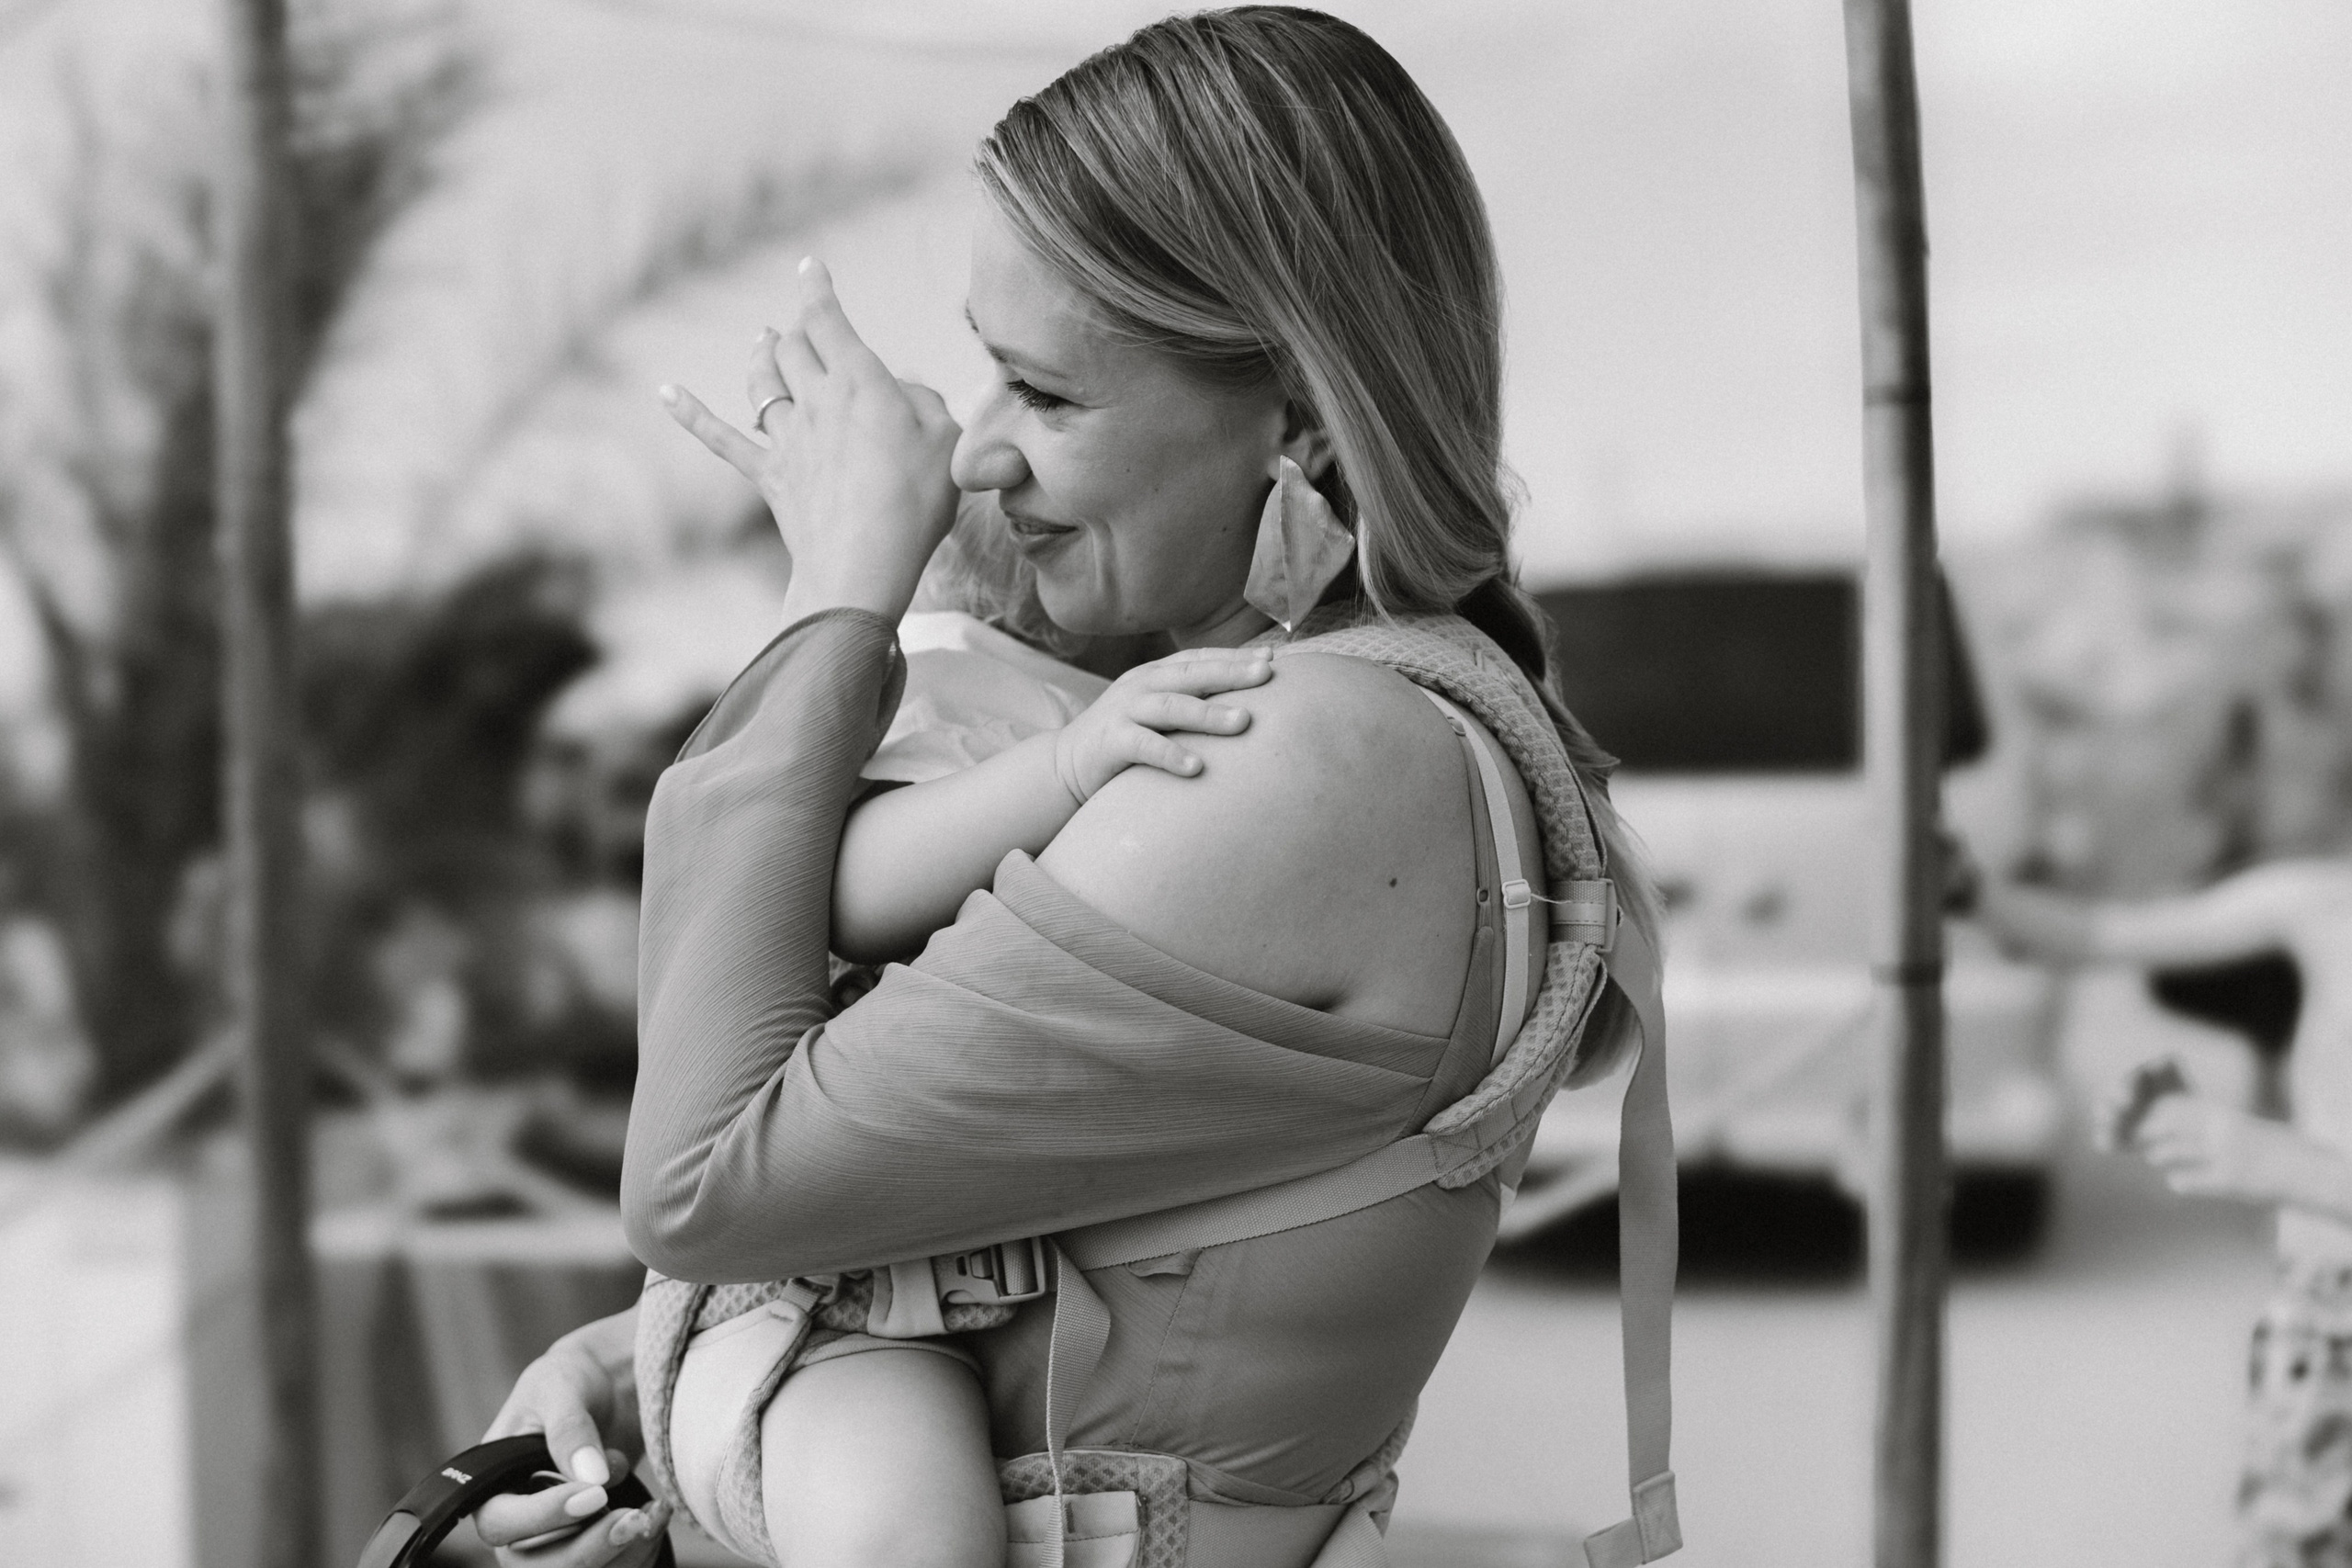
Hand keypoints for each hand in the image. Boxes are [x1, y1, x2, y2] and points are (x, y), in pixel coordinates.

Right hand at [474, 1311, 668, 1565]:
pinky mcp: (594, 1540)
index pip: (501, 1523)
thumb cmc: (570, 1380)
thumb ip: (570, 1428)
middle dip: (587, 1549)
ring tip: (652, 1515)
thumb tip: (590, 1478)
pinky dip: (637, 1551)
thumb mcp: (561, 1387)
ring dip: (618, 1554)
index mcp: (493, 1485)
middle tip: (632, 1519)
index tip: (595, 1494)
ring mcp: (556, 1538)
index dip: (545, 1516)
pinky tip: (657, 1517)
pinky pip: (611, 1564)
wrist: (610, 1385)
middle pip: (537, 1565)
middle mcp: (519, 1523)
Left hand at [660, 259, 960, 625]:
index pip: (828, 320)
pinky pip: (720, 438)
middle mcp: (816, 401)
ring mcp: (786, 438)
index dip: (817, 289)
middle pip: (793, 347)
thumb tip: (897, 390)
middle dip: (798, 329)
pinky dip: (691, 413)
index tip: (810, 266)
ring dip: (762, 356)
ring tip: (762, 340)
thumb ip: (924, 402)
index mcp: (860, 382)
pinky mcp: (768, 475)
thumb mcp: (947, 442)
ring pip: (762, 381)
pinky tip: (666, 393)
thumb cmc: (914, 504)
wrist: (862, 564)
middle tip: (805, 326)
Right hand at [1052, 646, 1274, 805]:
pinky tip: (1197, 767)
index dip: (1233, 656)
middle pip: (1191, 674)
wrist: (1065, 766)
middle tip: (1267, 674)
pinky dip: (1171, 755)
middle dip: (1231, 672)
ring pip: (1172, 706)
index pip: (1198, 659)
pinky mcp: (1112, 741)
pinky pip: (1145, 746)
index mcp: (1155, 675)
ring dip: (1209, 714)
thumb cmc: (1125, 740)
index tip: (1272, 657)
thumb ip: (1189, 703)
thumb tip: (1245, 704)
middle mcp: (1141, 686)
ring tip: (1243, 721)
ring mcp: (1125, 711)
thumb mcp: (1157, 713)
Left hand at [2132, 1094, 2309, 1203]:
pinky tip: (2177, 1182)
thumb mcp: (2232, 1124)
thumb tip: (2161, 1120)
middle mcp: (2218, 1129)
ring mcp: (2223, 1154)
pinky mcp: (2228, 1180)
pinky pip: (2187, 1180)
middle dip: (2145, 1133)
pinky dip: (2178, 1181)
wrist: (2302, 1170)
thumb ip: (2203, 1119)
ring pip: (2170, 1152)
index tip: (2139, 1120)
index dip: (2150, 1113)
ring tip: (2155, 1158)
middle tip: (2137, 1142)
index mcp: (2219, 1113)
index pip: (2171, 1105)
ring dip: (2158, 1155)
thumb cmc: (2261, 1146)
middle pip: (2165, 1125)